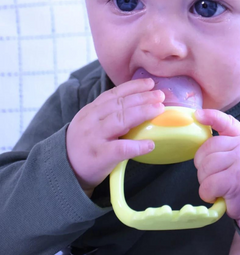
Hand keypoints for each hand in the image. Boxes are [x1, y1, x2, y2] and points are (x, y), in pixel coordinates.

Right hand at [66, 78, 164, 195]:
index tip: (150, 83)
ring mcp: (94, 138)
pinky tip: (150, 144)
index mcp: (91, 110)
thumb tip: (141, 103)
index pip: (114, 93)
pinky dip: (136, 146)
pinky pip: (120, 149)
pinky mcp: (98, 156)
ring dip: (142, 112)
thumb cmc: (86, 144)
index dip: (133, 87)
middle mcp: (91, 120)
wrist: (64, 170)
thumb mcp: (92, 123)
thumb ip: (110, 113)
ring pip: (119, 120)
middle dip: (142, 97)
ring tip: (159, 109)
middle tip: (160, 95)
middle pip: (119, 104)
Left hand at [194, 109, 239, 222]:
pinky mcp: (236, 180)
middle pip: (206, 151)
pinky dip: (207, 194)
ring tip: (217, 187)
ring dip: (205, 182)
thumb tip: (202, 121)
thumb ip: (227, 140)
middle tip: (213, 177)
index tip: (197, 116)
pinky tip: (217, 196)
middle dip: (202, 167)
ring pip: (205, 168)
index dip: (210, 116)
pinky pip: (208, 184)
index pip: (226, 122)